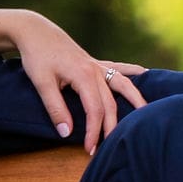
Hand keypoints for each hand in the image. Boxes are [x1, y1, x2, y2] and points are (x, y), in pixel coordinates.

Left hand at [2, 11, 146, 151]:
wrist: (36, 32)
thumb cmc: (37, 57)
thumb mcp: (42, 83)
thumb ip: (55, 108)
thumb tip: (66, 133)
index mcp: (84, 76)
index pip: (95, 110)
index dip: (94, 132)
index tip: (90, 149)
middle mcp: (96, 70)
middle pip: (111, 103)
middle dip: (111, 127)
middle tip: (108, 148)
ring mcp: (97, 65)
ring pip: (122, 84)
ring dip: (135, 100)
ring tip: (146, 114)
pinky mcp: (95, 63)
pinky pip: (119, 68)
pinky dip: (133, 72)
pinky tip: (145, 73)